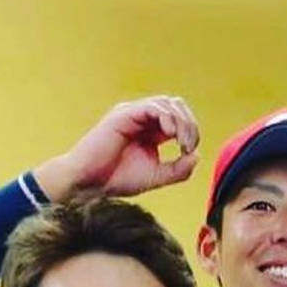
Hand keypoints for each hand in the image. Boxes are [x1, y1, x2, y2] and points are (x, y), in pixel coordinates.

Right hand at [34, 96, 199, 205]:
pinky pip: (152, 107)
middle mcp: (142, 118)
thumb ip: (178, 169)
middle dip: (189, 123)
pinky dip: (166, 118)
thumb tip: (196, 155)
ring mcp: (132, 114)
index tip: (189, 152)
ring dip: (180, 121)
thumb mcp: (156, 176)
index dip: (191, 131)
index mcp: (150, 130)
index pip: (179, 118)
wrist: (89, 183)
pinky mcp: (123, 114)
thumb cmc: (117, 179)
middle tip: (188, 145)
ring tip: (181, 143)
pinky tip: (169, 134)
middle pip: (176, 105)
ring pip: (166, 103)